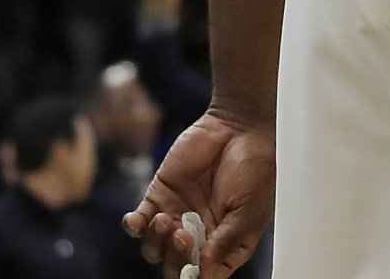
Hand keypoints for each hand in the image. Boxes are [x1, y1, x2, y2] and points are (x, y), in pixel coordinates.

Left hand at [123, 110, 274, 278]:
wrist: (240, 125)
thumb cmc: (256, 165)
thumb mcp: (251, 207)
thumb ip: (228, 240)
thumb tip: (204, 271)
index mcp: (226, 242)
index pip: (206, 273)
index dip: (196, 276)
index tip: (195, 266)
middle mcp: (200, 234)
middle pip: (176, 266)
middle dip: (175, 258)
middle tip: (183, 235)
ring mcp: (178, 216)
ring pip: (154, 249)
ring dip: (155, 242)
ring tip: (166, 220)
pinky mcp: (159, 196)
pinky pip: (138, 223)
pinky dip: (133, 226)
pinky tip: (135, 221)